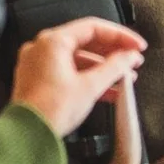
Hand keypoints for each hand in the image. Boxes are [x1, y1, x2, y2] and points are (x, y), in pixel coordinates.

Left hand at [11, 16, 145, 136]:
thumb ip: (114, 67)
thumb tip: (129, 57)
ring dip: (102, 68)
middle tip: (132, 60)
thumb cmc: (49, 111)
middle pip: (86, 42)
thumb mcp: (90, 87)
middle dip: (112, 53)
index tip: (136, 45)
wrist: (27, 136)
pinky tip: (106, 90)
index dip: (120, 35)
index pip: (93, 27)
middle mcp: (42, 48)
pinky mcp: (39, 79)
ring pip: (78, 58)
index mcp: (52, 42)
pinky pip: (68, 71)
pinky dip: (87, 78)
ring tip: (124, 79)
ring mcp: (39, 63)